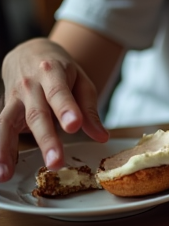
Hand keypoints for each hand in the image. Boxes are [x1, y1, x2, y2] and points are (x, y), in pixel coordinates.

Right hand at [0, 38, 108, 180]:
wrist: (30, 52)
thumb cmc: (61, 70)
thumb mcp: (81, 82)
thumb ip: (89, 110)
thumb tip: (102, 137)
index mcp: (52, 72)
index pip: (59, 92)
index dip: (66, 109)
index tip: (74, 125)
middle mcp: (29, 84)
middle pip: (37, 114)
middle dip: (46, 139)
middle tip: (55, 162)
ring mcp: (13, 97)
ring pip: (6, 123)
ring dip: (5, 149)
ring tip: (5, 173)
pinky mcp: (4, 108)